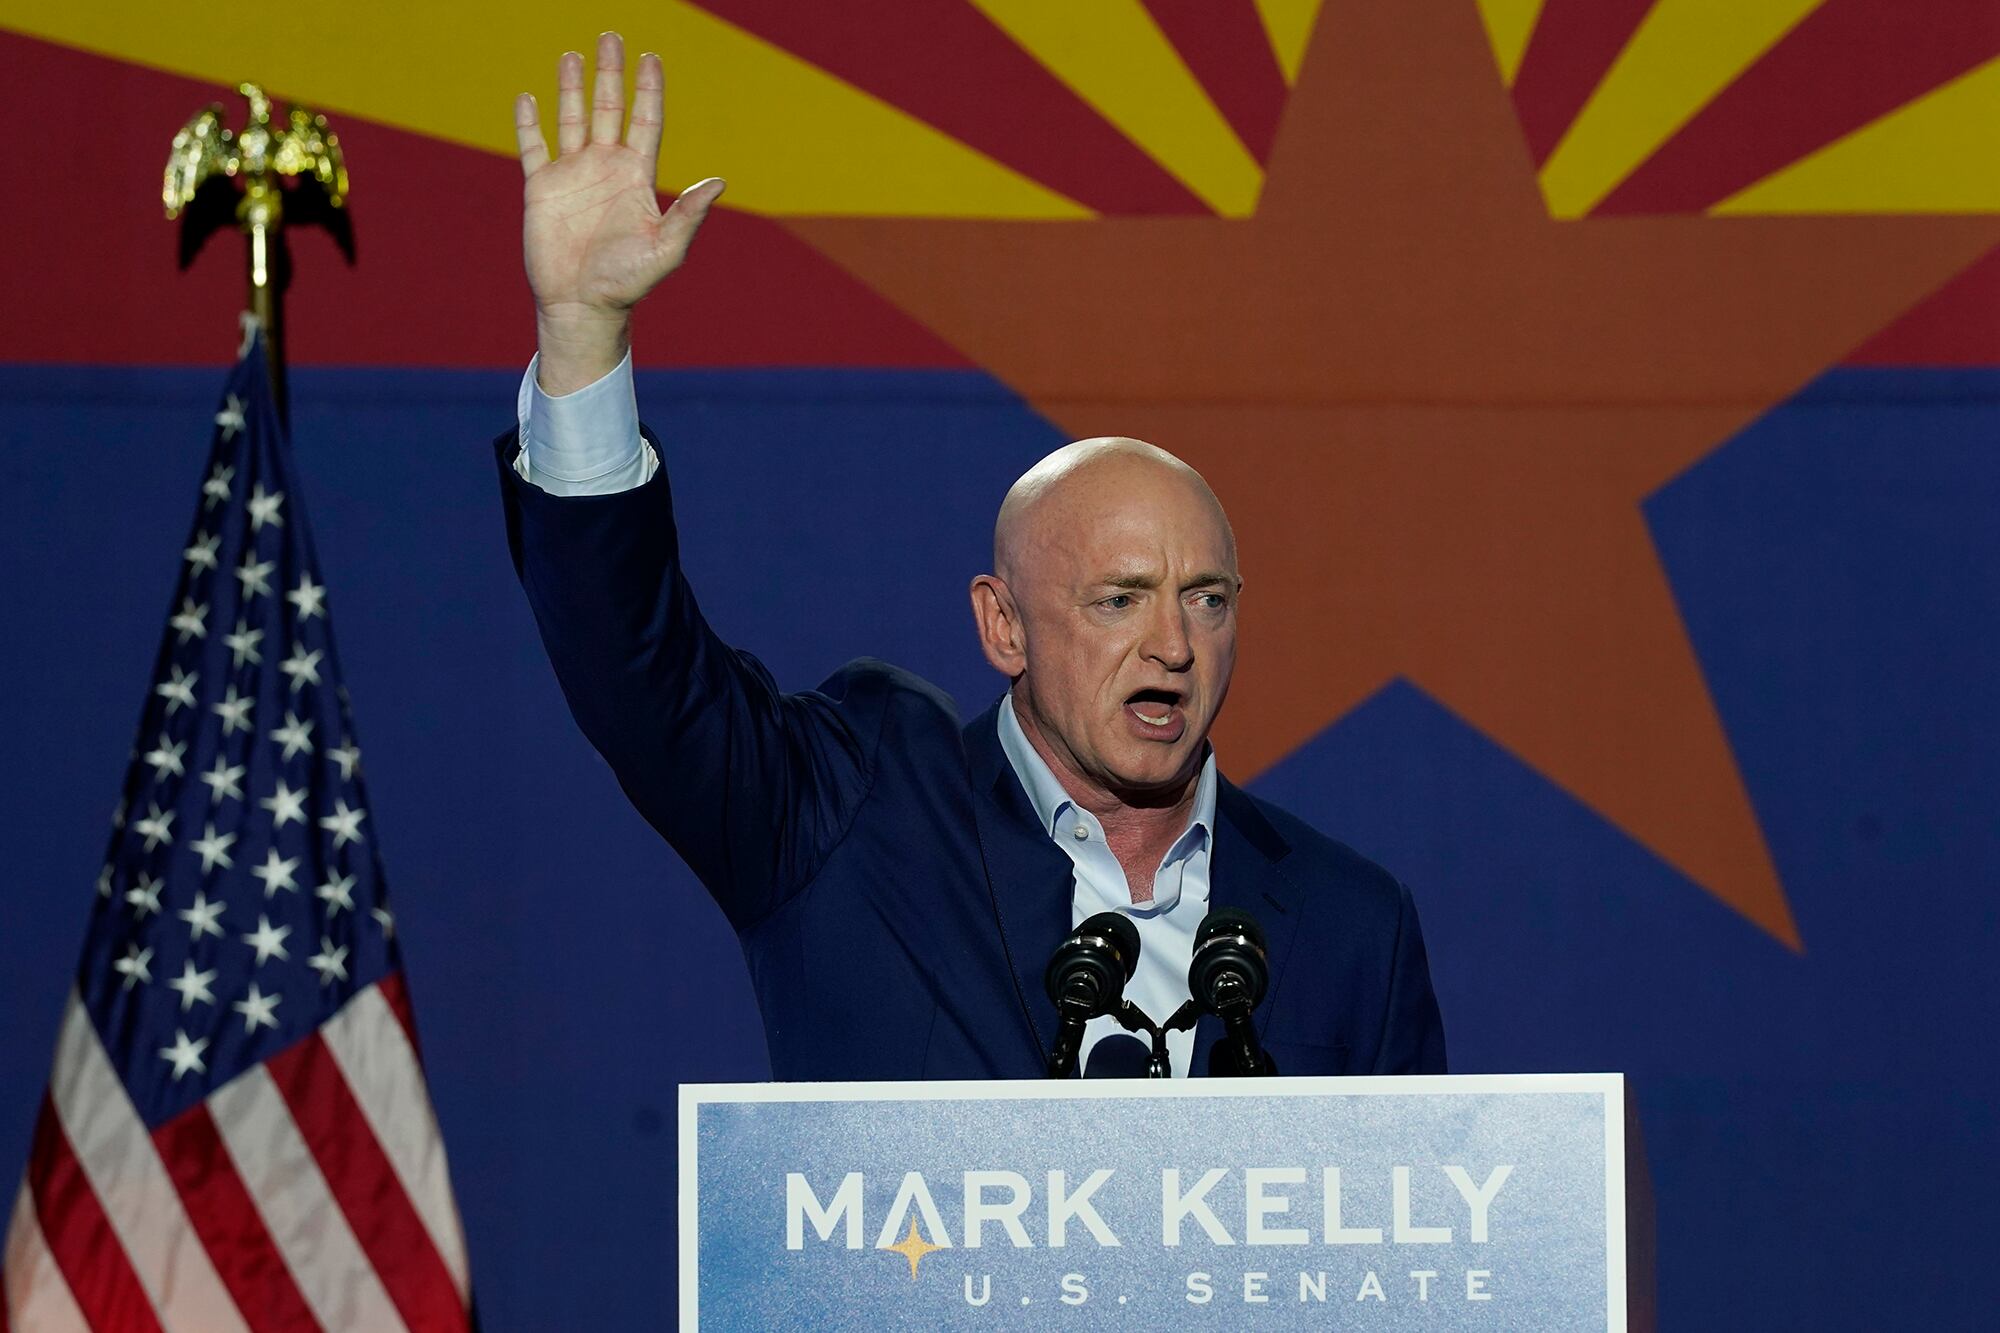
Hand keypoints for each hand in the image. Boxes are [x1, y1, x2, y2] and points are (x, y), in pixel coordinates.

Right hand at [515, 32, 723, 393]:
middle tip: (611, 37)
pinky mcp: (542, 188)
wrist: (583, 306)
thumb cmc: (627, 283)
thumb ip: (689, 214)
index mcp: (636, 177)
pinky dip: (529, 122)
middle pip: (610, 109)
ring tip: (572, 54)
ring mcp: (573, 175)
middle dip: (611, 73)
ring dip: (571, 87)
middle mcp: (606, 168)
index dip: (649, 90)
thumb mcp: (665, 249)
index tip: (651, 58)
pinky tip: (529, 98)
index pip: (645, 122)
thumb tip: (719, 182)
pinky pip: (534, 147)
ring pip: (572, 119)